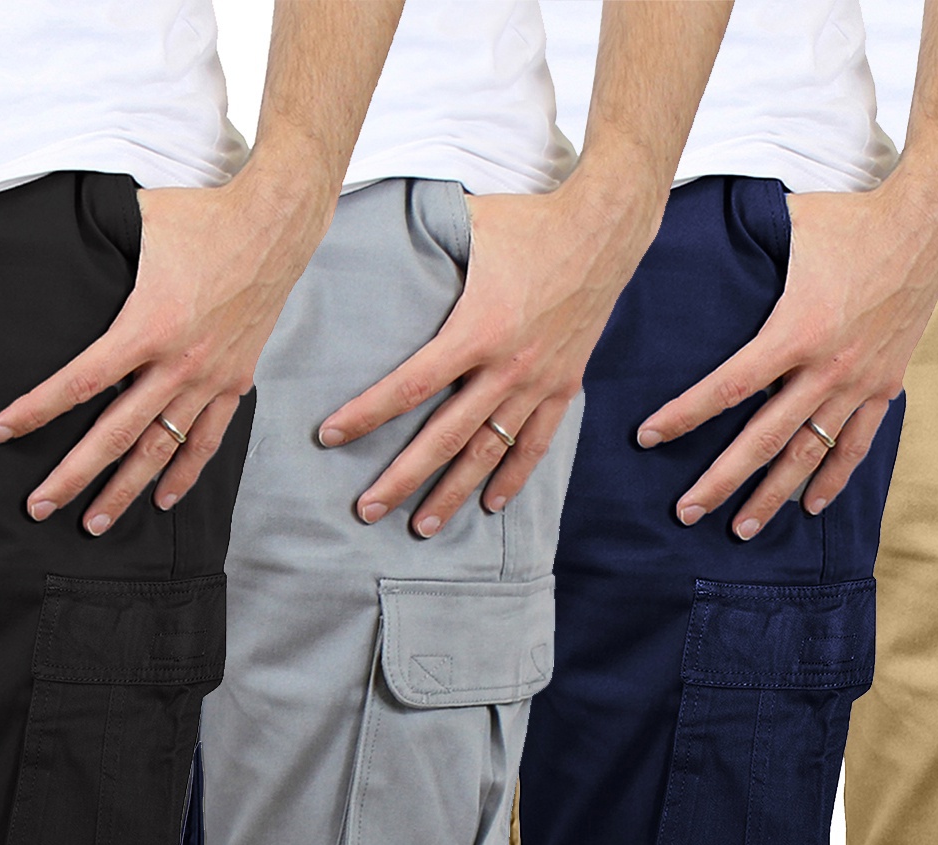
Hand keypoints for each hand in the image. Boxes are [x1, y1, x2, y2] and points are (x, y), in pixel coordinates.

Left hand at [0, 173, 330, 532]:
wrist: (274, 226)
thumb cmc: (202, 219)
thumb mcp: (138, 223)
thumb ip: (99, 244)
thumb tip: (59, 242)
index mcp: (146, 325)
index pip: (79, 382)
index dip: (36, 410)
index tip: (2, 432)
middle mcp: (177, 364)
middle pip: (115, 434)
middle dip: (73, 476)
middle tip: (40, 507)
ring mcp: (209, 380)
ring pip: (160, 451)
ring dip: (125, 491)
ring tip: (96, 524)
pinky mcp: (235, 383)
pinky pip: (206, 441)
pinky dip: (184, 474)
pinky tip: (162, 500)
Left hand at [315, 179, 659, 534]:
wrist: (605, 229)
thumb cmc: (530, 222)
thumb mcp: (469, 226)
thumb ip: (426, 245)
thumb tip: (381, 241)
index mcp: (477, 329)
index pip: (409, 385)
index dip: (366, 414)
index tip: (331, 436)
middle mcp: (506, 366)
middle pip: (443, 437)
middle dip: (402, 478)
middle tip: (368, 510)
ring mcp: (538, 382)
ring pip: (488, 453)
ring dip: (453, 494)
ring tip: (422, 528)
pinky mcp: (565, 387)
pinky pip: (535, 444)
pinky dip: (513, 477)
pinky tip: (490, 505)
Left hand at [637, 172, 937, 536]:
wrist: (929, 226)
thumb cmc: (852, 221)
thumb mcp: (790, 226)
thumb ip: (745, 241)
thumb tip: (701, 238)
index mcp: (795, 331)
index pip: (727, 387)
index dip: (684, 416)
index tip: (648, 437)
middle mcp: (826, 368)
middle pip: (763, 439)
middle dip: (721, 481)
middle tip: (686, 512)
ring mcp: (858, 384)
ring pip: (808, 454)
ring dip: (773, 497)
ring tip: (741, 530)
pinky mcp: (886, 387)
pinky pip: (856, 445)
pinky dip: (833, 478)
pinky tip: (811, 507)